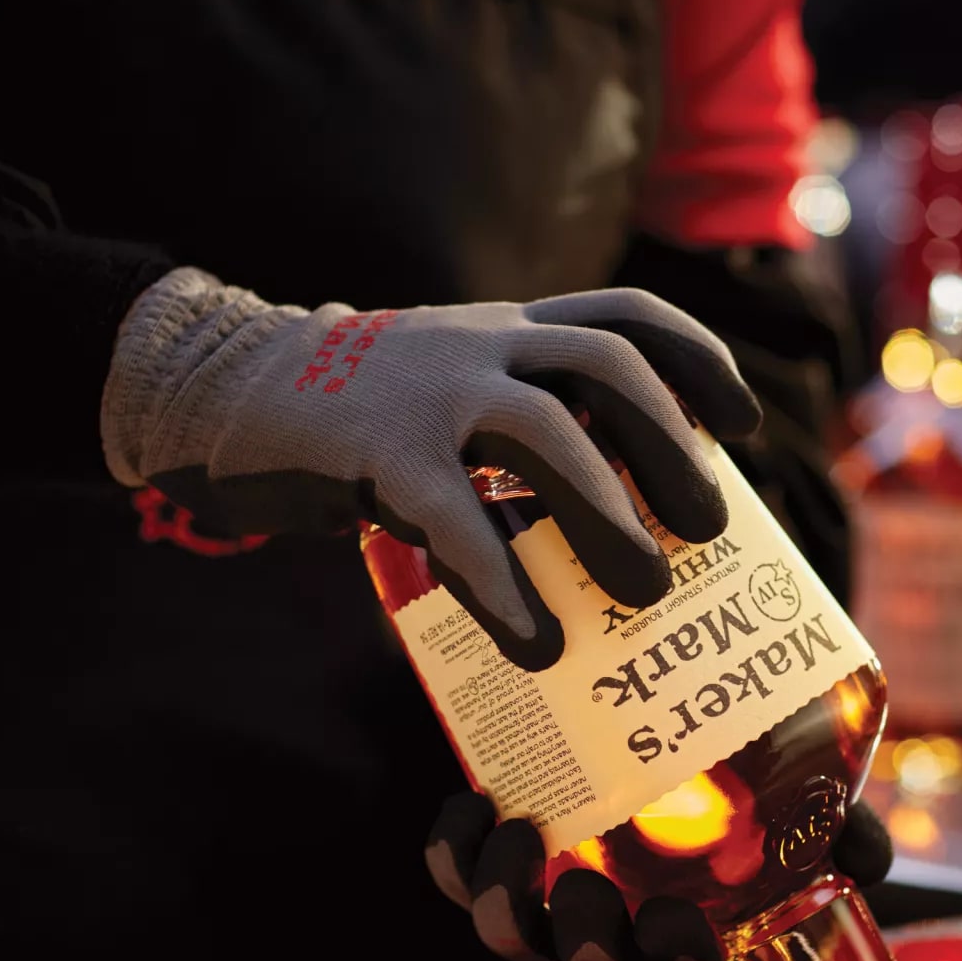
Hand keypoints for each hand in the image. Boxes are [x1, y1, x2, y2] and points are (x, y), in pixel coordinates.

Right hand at [102, 270, 762, 669]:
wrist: (220, 386)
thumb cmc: (355, 412)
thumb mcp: (448, 387)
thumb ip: (519, 426)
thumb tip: (613, 524)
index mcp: (506, 328)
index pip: (624, 315)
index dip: (699, 362)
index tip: (741, 425)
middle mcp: (480, 343)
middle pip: (607, 367)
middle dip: (670, 446)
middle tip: (706, 529)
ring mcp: (428, 390)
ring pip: (546, 433)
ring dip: (609, 516)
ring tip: (646, 594)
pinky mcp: (376, 452)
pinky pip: (456, 521)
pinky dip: (505, 586)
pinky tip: (536, 645)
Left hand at [424, 792, 895, 960]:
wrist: (636, 690)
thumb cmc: (725, 763)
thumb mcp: (791, 787)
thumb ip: (833, 823)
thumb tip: (869, 860)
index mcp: (681, 922)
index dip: (679, 959)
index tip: (683, 916)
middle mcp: (611, 918)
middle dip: (584, 943)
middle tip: (585, 887)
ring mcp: (544, 888)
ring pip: (509, 933)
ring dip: (502, 901)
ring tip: (518, 835)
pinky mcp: (488, 847)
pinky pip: (453, 872)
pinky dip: (453, 848)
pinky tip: (475, 801)